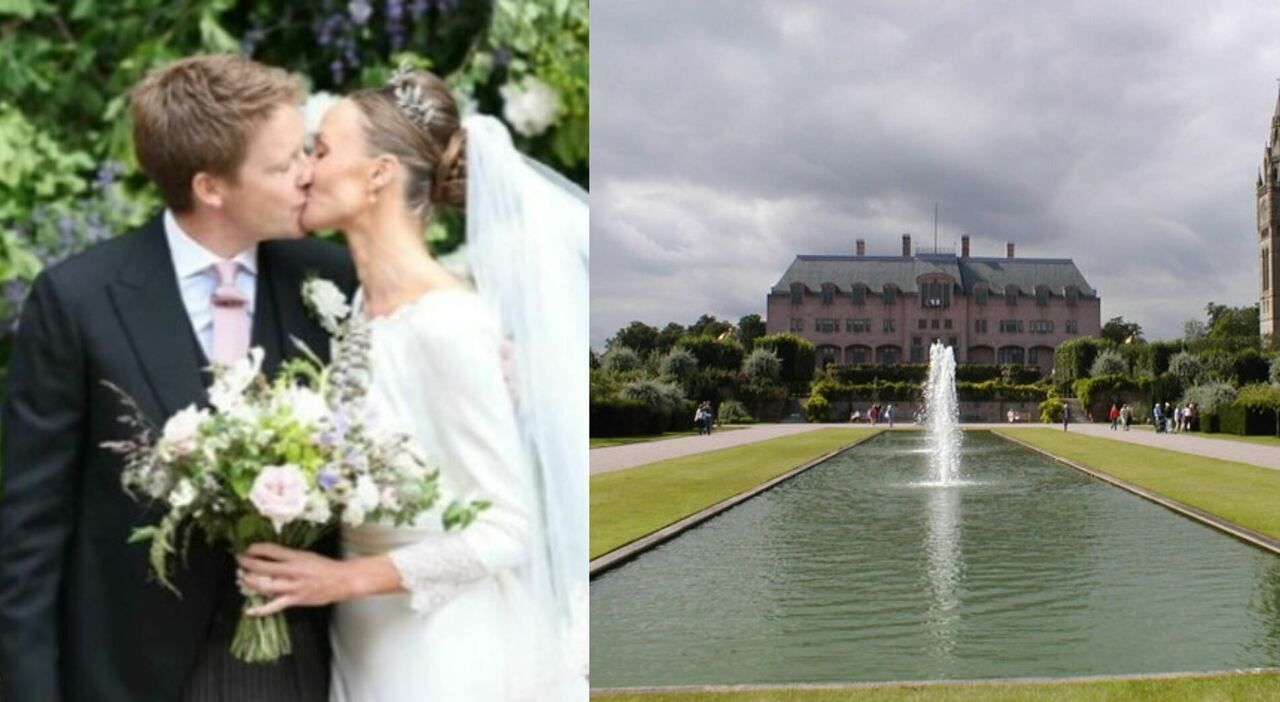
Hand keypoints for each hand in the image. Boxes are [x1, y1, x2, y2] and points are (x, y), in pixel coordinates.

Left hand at [236, 543, 404, 616]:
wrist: (343, 580)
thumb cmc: (326, 568)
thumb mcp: (307, 555)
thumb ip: (290, 557)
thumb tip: (271, 558)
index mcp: (296, 557)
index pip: (270, 550)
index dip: (254, 549)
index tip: (246, 549)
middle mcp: (292, 571)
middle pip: (262, 567)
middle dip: (246, 564)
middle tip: (239, 561)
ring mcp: (292, 586)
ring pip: (264, 585)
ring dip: (249, 582)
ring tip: (241, 578)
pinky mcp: (295, 599)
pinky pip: (274, 605)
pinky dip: (261, 609)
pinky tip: (250, 609)